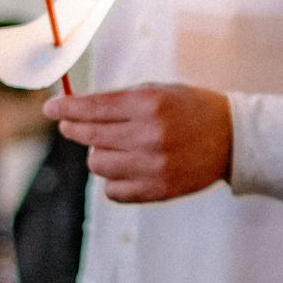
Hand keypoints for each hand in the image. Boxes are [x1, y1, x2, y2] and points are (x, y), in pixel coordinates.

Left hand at [46, 85, 231, 203]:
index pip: (93, 107)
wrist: (232, 139)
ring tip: (112, 147)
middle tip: (69, 126)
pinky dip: (112, 179)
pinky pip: (113, 190)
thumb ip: (119, 100)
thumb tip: (75, 108)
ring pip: (97, 165)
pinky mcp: (159, 190)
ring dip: (97, 154)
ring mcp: (154, 166)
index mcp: (149, 104)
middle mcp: (150, 135)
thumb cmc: (190, 109)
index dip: (66, 108)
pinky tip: (124, 167)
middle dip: (73, 128)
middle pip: (89, 136)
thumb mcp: (158, 91)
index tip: (50, 108)